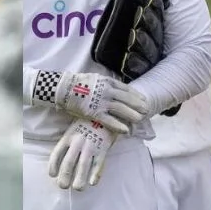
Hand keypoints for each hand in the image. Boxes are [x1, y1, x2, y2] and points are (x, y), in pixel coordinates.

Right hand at [31, 70, 147, 133]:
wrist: (64, 88)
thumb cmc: (78, 83)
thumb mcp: (95, 78)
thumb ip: (106, 83)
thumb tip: (114, 86)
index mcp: (107, 81)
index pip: (126, 88)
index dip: (136, 95)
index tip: (143, 99)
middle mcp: (107, 91)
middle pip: (126, 99)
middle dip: (138, 105)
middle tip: (146, 110)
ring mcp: (101, 102)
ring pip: (121, 109)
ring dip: (132, 114)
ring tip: (140, 119)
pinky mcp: (94, 112)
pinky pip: (109, 120)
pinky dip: (119, 125)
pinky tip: (126, 130)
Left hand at [48, 118, 117, 189]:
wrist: (106, 113)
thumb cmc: (88, 123)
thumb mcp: (74, 129)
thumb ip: (68, 142)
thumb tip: (61, 160)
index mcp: (68, 136)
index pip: (57, 153)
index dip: (53, 165)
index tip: (52, 175)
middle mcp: (77, 142)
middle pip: (68, 162)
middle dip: (65, 176)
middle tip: (63, 186)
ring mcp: (90, 145)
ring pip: (83, 165)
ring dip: (80, 179)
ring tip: (78, 188)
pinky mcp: (103, 148)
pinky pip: (98, 164)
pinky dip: (95, 174)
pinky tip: (92, 183)